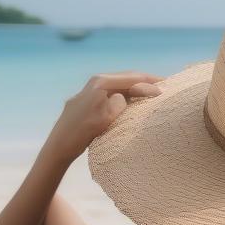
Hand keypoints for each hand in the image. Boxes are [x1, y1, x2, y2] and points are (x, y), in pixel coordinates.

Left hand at [46, 71, 161, 161]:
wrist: (58, 146)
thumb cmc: (81, 133)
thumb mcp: (105, 118)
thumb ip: (119, 103)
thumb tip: (125, 97)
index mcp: (100, 83)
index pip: (131, 78)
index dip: (150, 83)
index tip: (166, 89)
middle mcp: (95, 83)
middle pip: (126, 79)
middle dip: (145, 82)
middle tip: (165, 85)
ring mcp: (91, 91)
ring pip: (119, 86)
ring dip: (136, 88)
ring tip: (152, 92)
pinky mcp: (89, 101)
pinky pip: (113, 94)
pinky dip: (126, 96)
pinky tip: (133, 102)